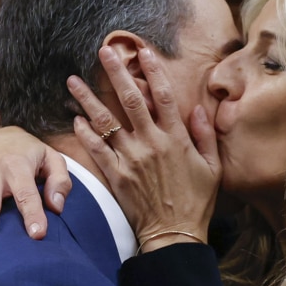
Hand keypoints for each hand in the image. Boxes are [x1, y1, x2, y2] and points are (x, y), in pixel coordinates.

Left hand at [69, 46, 219, 252]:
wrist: (175, 235)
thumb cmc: (197, 201)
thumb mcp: (212, 168)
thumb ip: (205, 136)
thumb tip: (198, 108)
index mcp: (176, 139)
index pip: (163, 95)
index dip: (153, 70)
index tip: (142, 50)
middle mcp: (151, 144)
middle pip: (130, 100)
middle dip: (115, 73)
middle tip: (102, 51)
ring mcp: (131, 160)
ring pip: (106, 122)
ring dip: (88, 99)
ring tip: (72, 81)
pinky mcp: (116, 176)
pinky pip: (97, 150)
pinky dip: (85, 134)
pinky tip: (75, 119)